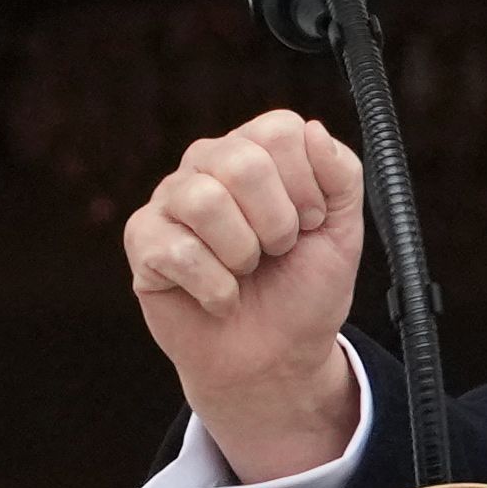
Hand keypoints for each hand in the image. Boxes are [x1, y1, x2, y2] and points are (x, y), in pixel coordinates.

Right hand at [126, 110, 370, 482]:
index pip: (280, 131)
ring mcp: (170, 200)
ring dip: (243, 254)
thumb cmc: (304, 290)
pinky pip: (178, 251)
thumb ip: (342, 174)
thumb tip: (312, 129)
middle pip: (242, 162)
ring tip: (246, 272)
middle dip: (277, 224)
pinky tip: (221, 298)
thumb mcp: (343, 231)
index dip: (306, 187)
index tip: (310, 224)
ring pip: (205, 201)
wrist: (276, 359)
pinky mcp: (143, 242)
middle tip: (277, 252)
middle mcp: (208, 163)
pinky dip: (216, 289)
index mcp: (256, 149)